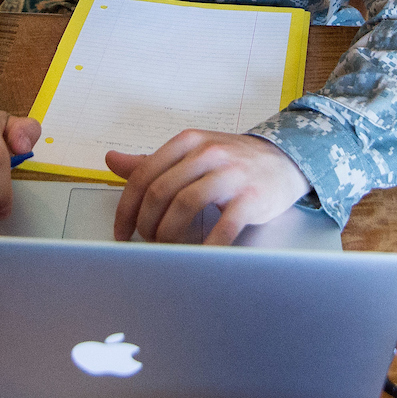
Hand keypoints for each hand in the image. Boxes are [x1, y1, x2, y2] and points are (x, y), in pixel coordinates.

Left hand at [109, 131, 310, 245]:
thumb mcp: (192, 153)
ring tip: (167, 247)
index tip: (121, 232)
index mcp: (188, 142)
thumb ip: (152, 162)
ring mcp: (232, 174)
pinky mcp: (252, 197)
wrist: (285, 161)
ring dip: (169, 234)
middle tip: (146, 241)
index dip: (127, 208)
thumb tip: (111, 160)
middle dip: (146, 223)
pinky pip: (223, 226)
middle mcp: (208, 153)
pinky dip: (206, 245)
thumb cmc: (233, 161)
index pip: (144, 175)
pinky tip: (199, 255)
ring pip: (185, 205)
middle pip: (161, 191)